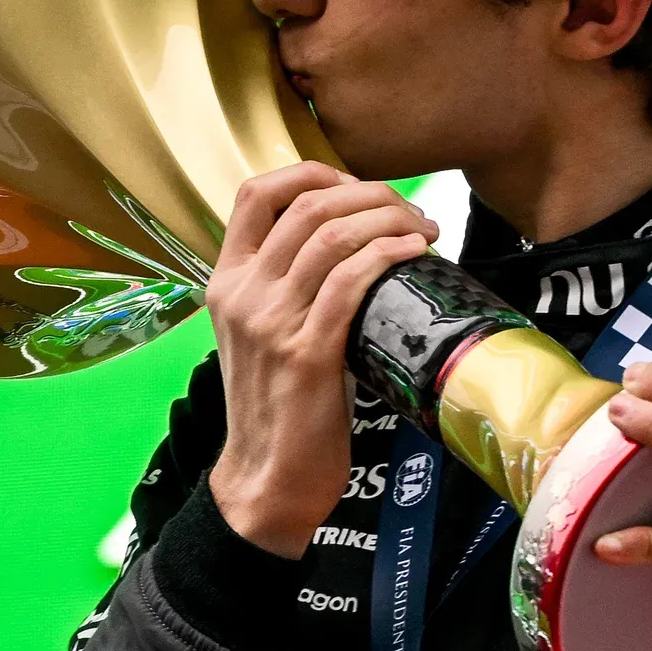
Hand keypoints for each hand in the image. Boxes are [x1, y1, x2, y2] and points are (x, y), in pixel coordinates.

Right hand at [205, 161, 437, 557]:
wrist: (268, 477)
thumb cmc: (281, 403)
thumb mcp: (266, 331)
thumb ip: (289, 284)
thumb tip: (354, 239)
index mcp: (228, 280)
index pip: (256, 194)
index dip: (311, 172)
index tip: (355, 183)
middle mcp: (243, 292)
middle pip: (307, 205)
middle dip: (369, 192)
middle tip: (409, 208)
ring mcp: (271, 321)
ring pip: (332, 235)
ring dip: (388, 219)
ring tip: (424, 228)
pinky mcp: (306, 352)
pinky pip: (350, 281)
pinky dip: (387, 254)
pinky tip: (413, 251)